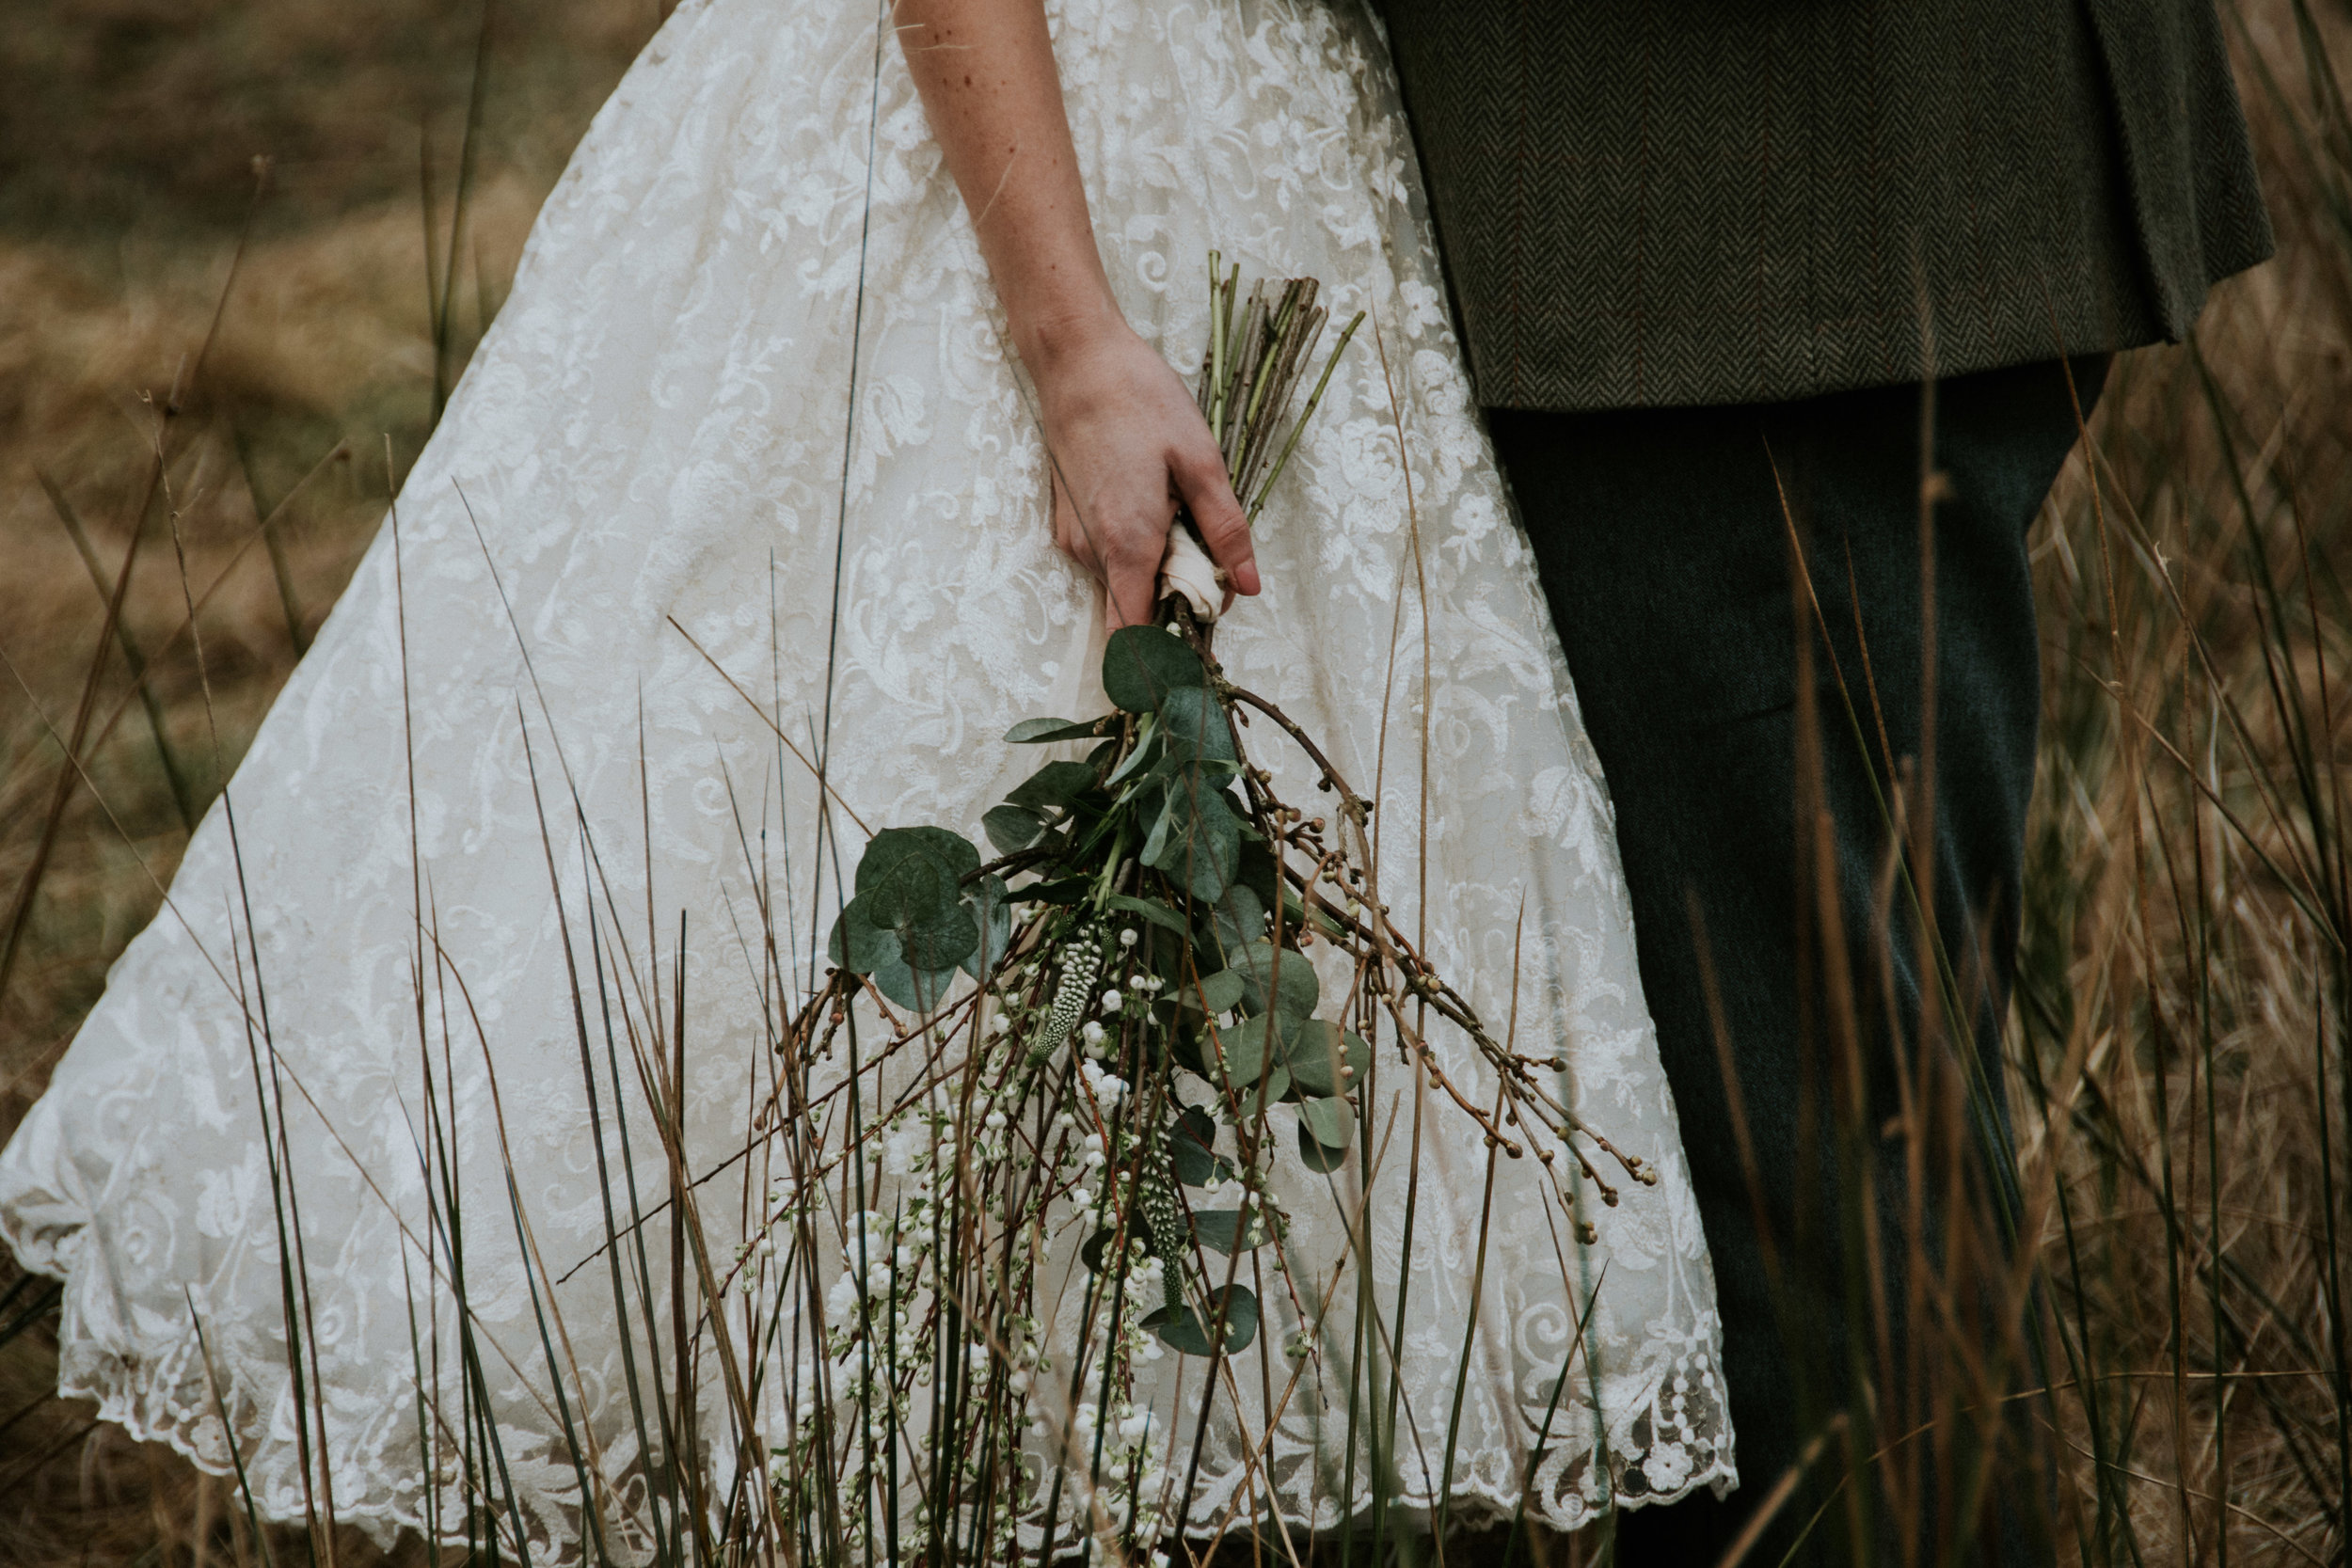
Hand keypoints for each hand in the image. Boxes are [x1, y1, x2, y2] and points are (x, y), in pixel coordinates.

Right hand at [1029, 313, 1259, 628]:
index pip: (1136, 637)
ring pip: (1122, 583)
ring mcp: (1074, 539)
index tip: (1206, 633)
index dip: (1171, 649)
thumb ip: (1225, 529)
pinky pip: (1107, 557)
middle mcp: (1092, 552)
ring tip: (1181, 515)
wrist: (1076, 359)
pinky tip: (1155, 503)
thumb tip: (1248, 585)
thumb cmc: (1138, 399)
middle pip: (1135, 611)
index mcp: (1128, 544)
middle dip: (1177, 602)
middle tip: (1212, 559)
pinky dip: (1136, 548)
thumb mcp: (1200, 460)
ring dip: (1158, 570)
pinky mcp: (1068, 522)